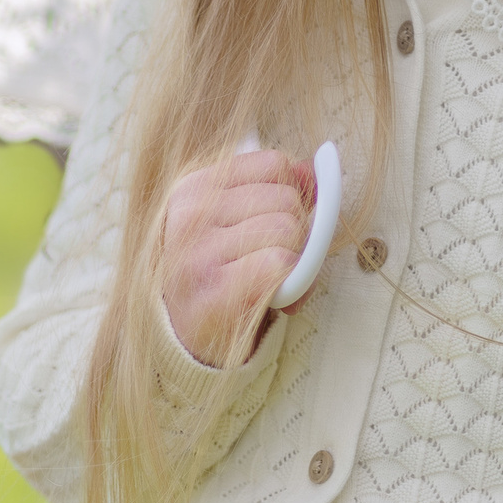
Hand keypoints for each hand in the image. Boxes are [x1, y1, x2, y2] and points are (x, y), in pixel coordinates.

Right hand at [159, 147, 314, 367]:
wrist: (185, 337)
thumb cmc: (220, 272)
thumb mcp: (237, 221)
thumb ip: (274, 189)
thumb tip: (317, 169)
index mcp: (194, 187)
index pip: (274, 165)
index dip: (293, 193)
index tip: (277, 223)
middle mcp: (191, 213)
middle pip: (287, 199)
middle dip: (296, 232)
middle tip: (274, 261)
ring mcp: (198, 251)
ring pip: (289, 230)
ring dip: (293, 259)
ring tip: (270, 280)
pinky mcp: (215, 290)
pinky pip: (281, 264)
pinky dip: (289, 282)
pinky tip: (271, 296)